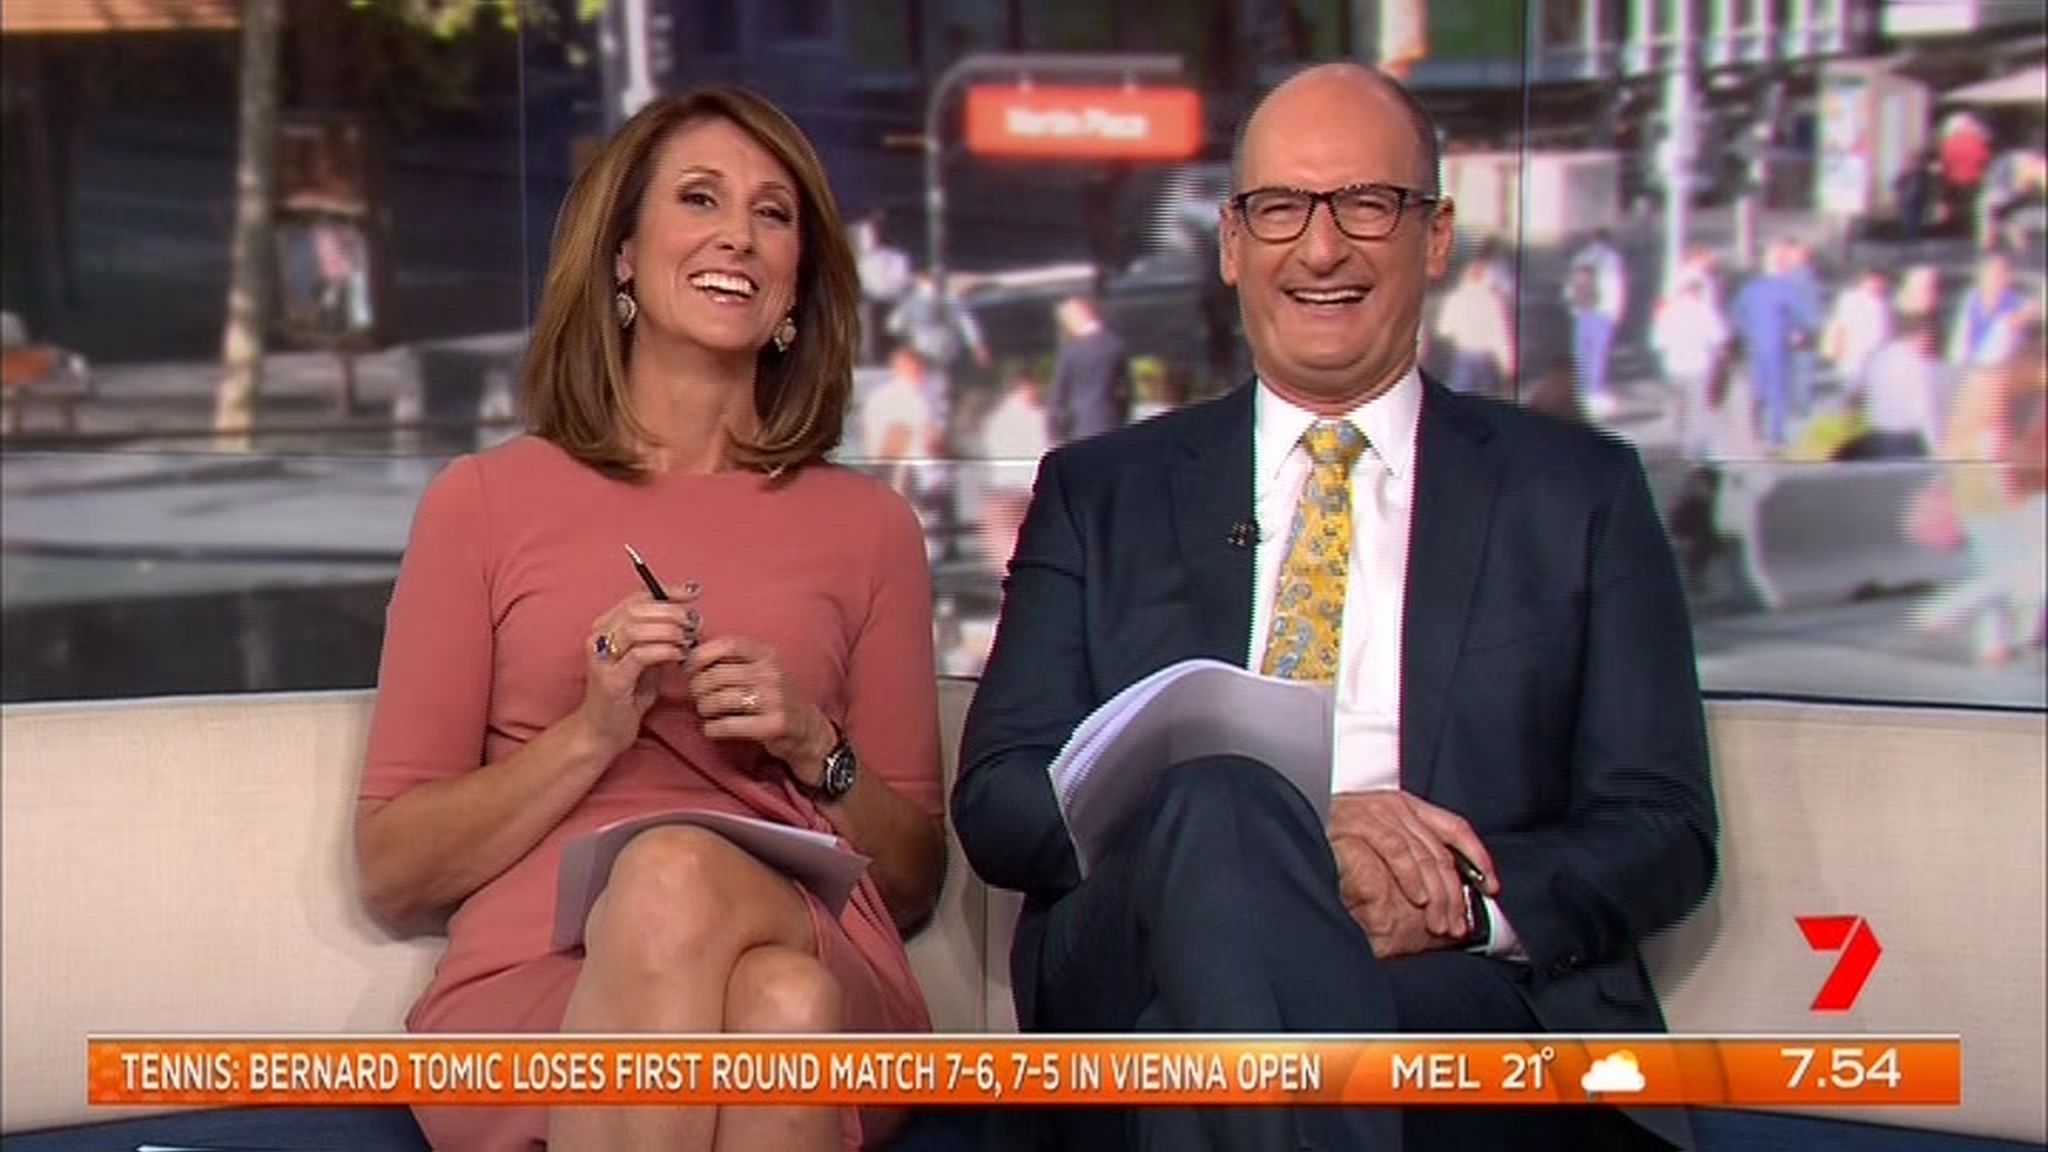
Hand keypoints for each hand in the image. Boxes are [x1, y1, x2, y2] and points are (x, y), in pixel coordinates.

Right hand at [576, 594, 697, 757]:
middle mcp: (598, 637)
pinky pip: (640, 655)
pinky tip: (679, 656)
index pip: (637, 597)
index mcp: (606, 626)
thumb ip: (662, 639)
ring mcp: (601, 658)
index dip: (667, 591)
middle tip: (693, 621)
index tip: (693, 592)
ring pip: (637, 628)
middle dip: (671, 611)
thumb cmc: (627, 695)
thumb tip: (690, 618)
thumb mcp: (648, 660)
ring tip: (687, 639)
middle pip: (637, 609)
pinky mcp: (610, 680)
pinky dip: (664, 651)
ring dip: (669, 630)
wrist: (602, 732)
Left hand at [684, 635, 832, 784]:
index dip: (701, 655)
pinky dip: (712, 728)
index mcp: (767, 655)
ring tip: (705, 711)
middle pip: (718, 675)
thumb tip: (690, 655)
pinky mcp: (773, 725)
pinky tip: (712, 728)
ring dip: (704, 708)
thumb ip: (733, 660)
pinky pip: (728, 725)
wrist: (806, 728)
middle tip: (696, 696)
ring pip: (720, 700)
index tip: (689, 668)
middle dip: (698, 687)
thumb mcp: (762, 669)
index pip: (727, 645)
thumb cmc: (774, 696)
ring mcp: (774, 699)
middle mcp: (772, 673)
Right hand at [1327, 791, 1497, 940]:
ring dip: (1437, 894)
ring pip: (1424, 855)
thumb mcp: (1379, 840)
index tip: (1491, 886)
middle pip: (1441, 851)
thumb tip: (1448, 886)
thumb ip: (1410, 854)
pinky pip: (1397, 851)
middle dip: (1455, 893)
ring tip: (1440, 922)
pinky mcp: (1361, 822)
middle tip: (1458, 924)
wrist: (1300, 816)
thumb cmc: (1333, 837)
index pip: (1455, 828)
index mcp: (1407, 805)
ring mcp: (1378, 812)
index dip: (1477, 858)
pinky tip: (1418, 899)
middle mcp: (1397, 805)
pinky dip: (1411, 876)